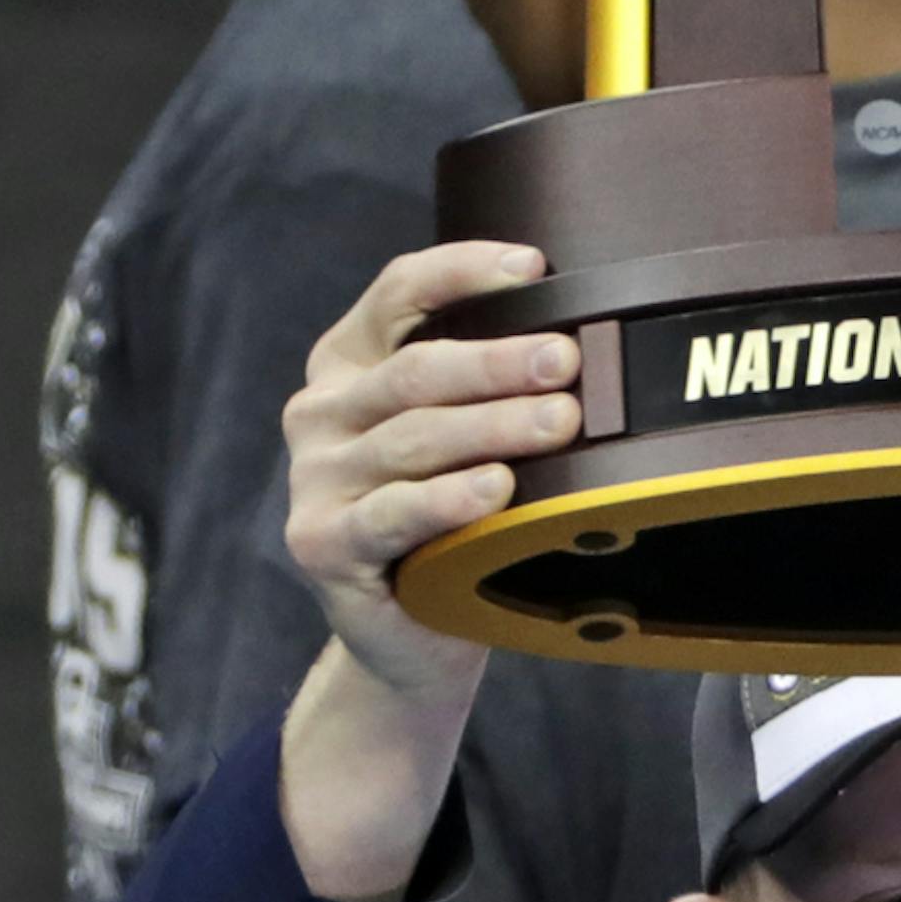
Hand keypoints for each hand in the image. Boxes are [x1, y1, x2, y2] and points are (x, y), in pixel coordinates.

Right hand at [277, 242, 581, 900]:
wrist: (410, 634)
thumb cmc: (454, 519)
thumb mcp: (464, 436)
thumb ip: (490, 383)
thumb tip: (585, 334)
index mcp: (350, 361)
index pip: (400, 291)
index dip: (463, 270)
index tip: (533, 267)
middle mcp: (322, 409)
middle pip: (414, 368)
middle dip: (498, 361)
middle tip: (567, 363)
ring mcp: (315, 476)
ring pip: (412, 437)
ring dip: (492, 426)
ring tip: (558, 422)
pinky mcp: (320, 541)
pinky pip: (391, 513)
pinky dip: (447, 499)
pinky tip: (495, 488)